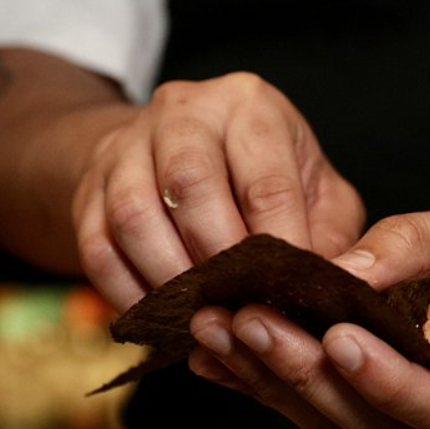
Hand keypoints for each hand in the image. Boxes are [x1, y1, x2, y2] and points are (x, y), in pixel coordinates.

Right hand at [73, 72, 363, 311]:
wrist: (179, 150)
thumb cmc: (267, 176)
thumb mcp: (316, 188)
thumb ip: (332, 233)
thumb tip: (340, 286)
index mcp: (250, 106)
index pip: (266, 181)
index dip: (280, 247)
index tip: (290, 296)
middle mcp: (184, 111)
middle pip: (191, 187)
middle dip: (219, 263)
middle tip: (243, 312)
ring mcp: (127, 145)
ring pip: (135, 215)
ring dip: (170, 280)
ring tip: (202, 321)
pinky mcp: (89, 186)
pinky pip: (97, 246)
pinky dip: (128, 292)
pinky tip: (162, 322)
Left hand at [187, 202, 429, 428]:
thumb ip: (416, 248)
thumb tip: (346, 271)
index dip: (390, 380)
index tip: (336, 337)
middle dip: (307, 375)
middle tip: (247, 323)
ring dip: (275, 385)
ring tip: (219, 335)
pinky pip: (329, 422)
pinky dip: (274, 392)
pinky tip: (223, 360)